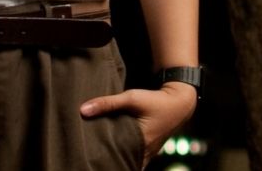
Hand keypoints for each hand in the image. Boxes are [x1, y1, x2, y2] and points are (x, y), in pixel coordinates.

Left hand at [80, 82, 197, 166]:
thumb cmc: (154, 100)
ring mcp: (148, 152)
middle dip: (110, 161)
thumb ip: (107, 103)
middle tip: (93, 157)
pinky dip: (124, 152)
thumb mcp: (131, 98)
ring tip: (99, 152)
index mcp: (141, 145)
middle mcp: (145, 153)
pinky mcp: (148, 147)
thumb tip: (82, 110)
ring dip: (117, 157)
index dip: (108, 163)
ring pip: (129, 160)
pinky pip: (134, 155)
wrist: (178, 102)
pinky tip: (112, 146)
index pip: (121, 163)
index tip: (95, 160)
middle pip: (124, 163)